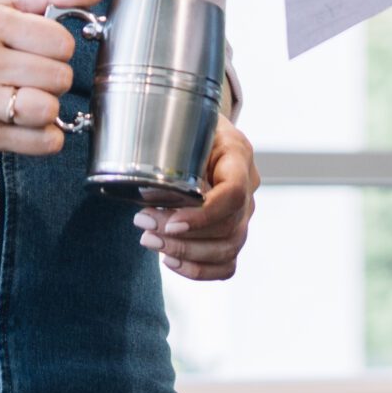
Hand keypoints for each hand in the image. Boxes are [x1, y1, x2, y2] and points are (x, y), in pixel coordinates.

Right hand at [0, 0, 102, 154]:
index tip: (38, 48)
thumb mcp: (3, 6)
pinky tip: (26, 122)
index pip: (62, 42)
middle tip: (29, 74)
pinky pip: (45, 142)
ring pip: (51, 110)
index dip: (58, 46)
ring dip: (49, 107)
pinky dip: (46, 135)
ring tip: (27, 97)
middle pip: (60, 77)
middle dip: (53, 77)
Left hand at [136, 116, 256, 279]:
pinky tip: (170, 259)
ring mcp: (244, 212)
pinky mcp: (234, 231)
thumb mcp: (183, 123)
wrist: (203, 129)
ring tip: (149, 240)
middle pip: (228, 228)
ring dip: (186, 253)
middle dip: (183, 236)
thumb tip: (143, 180)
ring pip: (228, 250)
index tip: (170, 221)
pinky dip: (198, 269)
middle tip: (143, 224)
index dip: (204, 215)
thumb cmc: (189, 124)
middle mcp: (248, 185)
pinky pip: (227, 264)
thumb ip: (171, 145)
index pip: (234, 194)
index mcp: (238, 155)